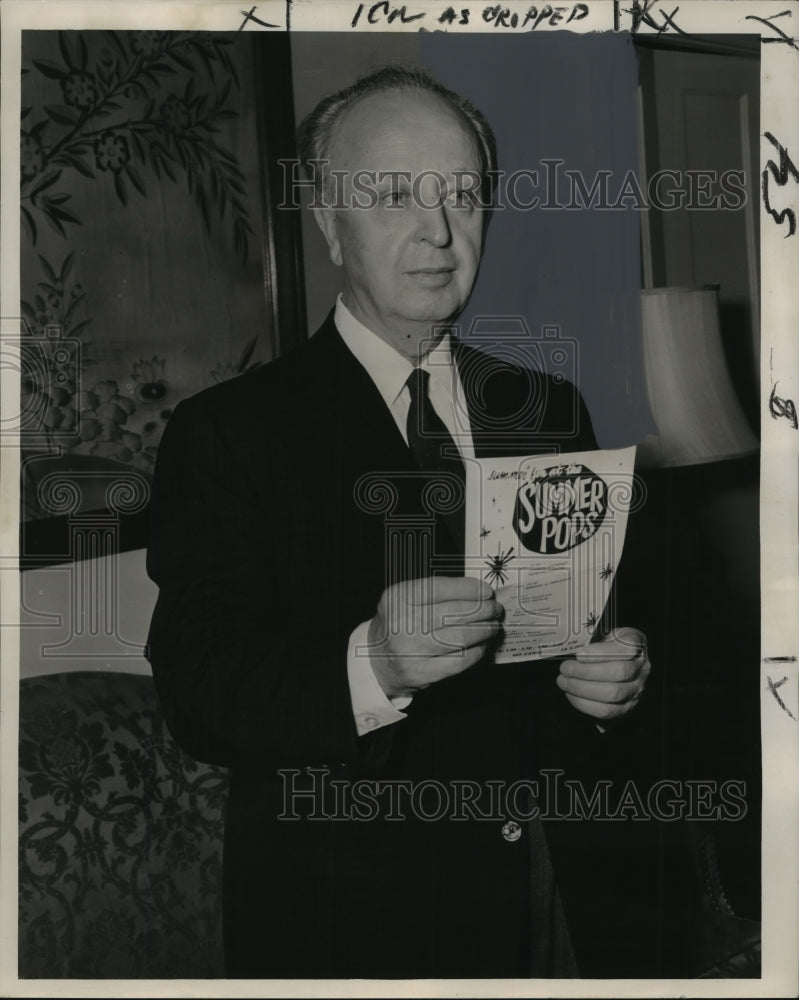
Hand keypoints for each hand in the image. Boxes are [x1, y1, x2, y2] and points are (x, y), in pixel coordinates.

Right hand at [367, 577, 501, 698]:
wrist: (375, 661)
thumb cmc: (398, 625)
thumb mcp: (404, 599)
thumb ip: (436, 592)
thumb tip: (477, 592)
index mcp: (398, 598)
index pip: (441, 588)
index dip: (469, 589)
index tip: (486, 591)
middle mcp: (403, 623)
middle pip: (455, 613)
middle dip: (483, 610)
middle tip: (495, 609)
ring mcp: (412, 650)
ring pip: (461, 637)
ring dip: (484, 630)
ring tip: (493, 625)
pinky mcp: (421, 673)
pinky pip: (459, 661)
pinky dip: (476, 652)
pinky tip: (481, 646)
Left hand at [556, 627, 650, 724]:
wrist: (619, 668)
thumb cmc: (607, 648)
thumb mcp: (603, 634)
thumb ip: (592, 638)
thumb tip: (570, 646)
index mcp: (636, 644)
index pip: (627, 648)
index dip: (602, 652)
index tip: (579, 654)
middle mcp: (641, 668)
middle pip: (619, 672)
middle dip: (586, 672)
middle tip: (565, 668)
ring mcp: (636, 689)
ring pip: (612, 693)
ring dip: (582, 688)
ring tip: (563, 681)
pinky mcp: (626, 708)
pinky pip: (606, 711)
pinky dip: (584, 703)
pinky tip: (570, 694)